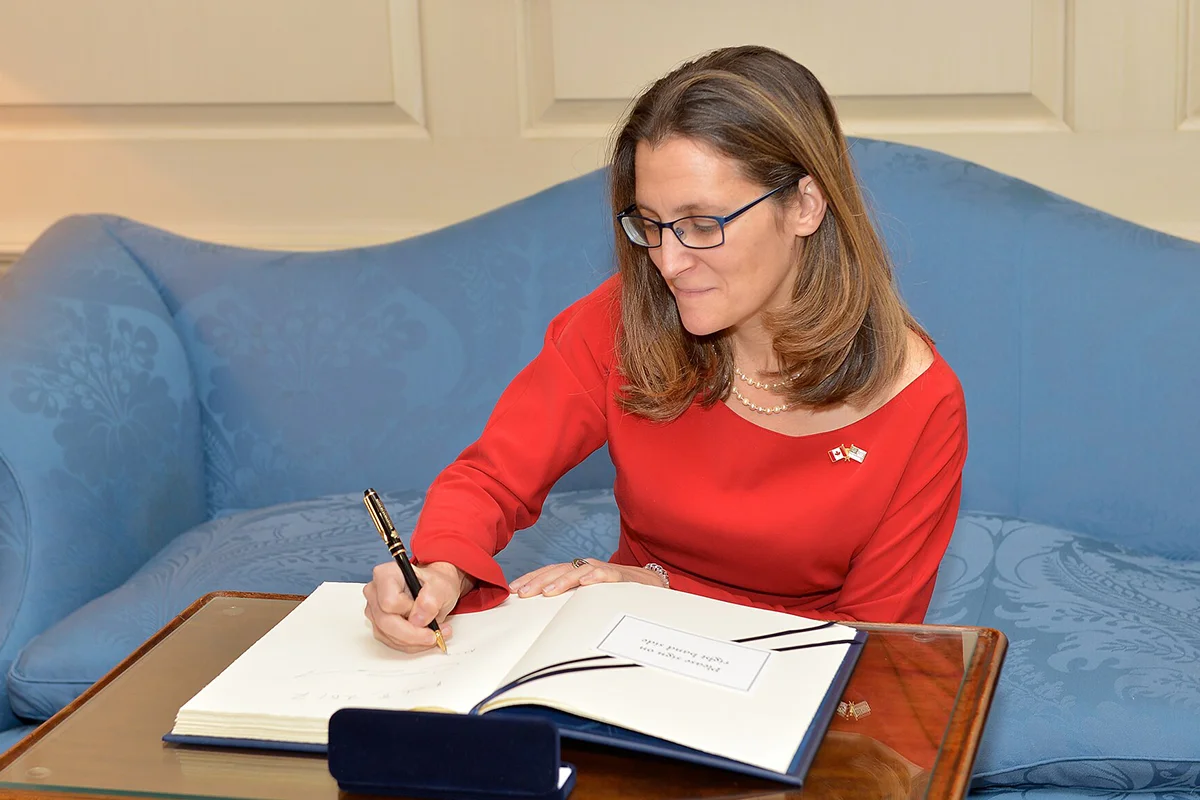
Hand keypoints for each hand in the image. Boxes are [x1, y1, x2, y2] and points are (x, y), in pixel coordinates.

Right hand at [363, 560, 471, 652]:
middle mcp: (375, 591)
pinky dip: (409, 644)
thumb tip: (419, 619)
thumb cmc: (434, 584)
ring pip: (387, 635)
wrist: (434, 591)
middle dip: (411, 635)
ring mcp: (374, 609)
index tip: (426, 614)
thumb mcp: (442, 587)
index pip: (389, 602)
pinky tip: (423, 638)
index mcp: (387, 574)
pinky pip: (390, 641)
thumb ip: (432, 599)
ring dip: (412, 641)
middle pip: (385, 622)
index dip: (408, 612)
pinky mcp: (378, 624)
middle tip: (433, 635)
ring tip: (433, 635)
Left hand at [509, 559, 665, 597]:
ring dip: (561, 580)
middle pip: (558, 570)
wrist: (653, 585)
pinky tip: (584, 582)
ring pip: (579, 571)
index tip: (512, 590)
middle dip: (538, 581)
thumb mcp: (589, 598)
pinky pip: (607, 574)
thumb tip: (542, 619)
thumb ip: (569, 602)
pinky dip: (595, 576)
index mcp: (577, 572)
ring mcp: (604, 570)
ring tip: (547, 592)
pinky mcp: (622, 577)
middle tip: (522, 593)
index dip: (530, 578)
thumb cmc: (617, 594)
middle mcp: (587, 568)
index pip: (549, 572)